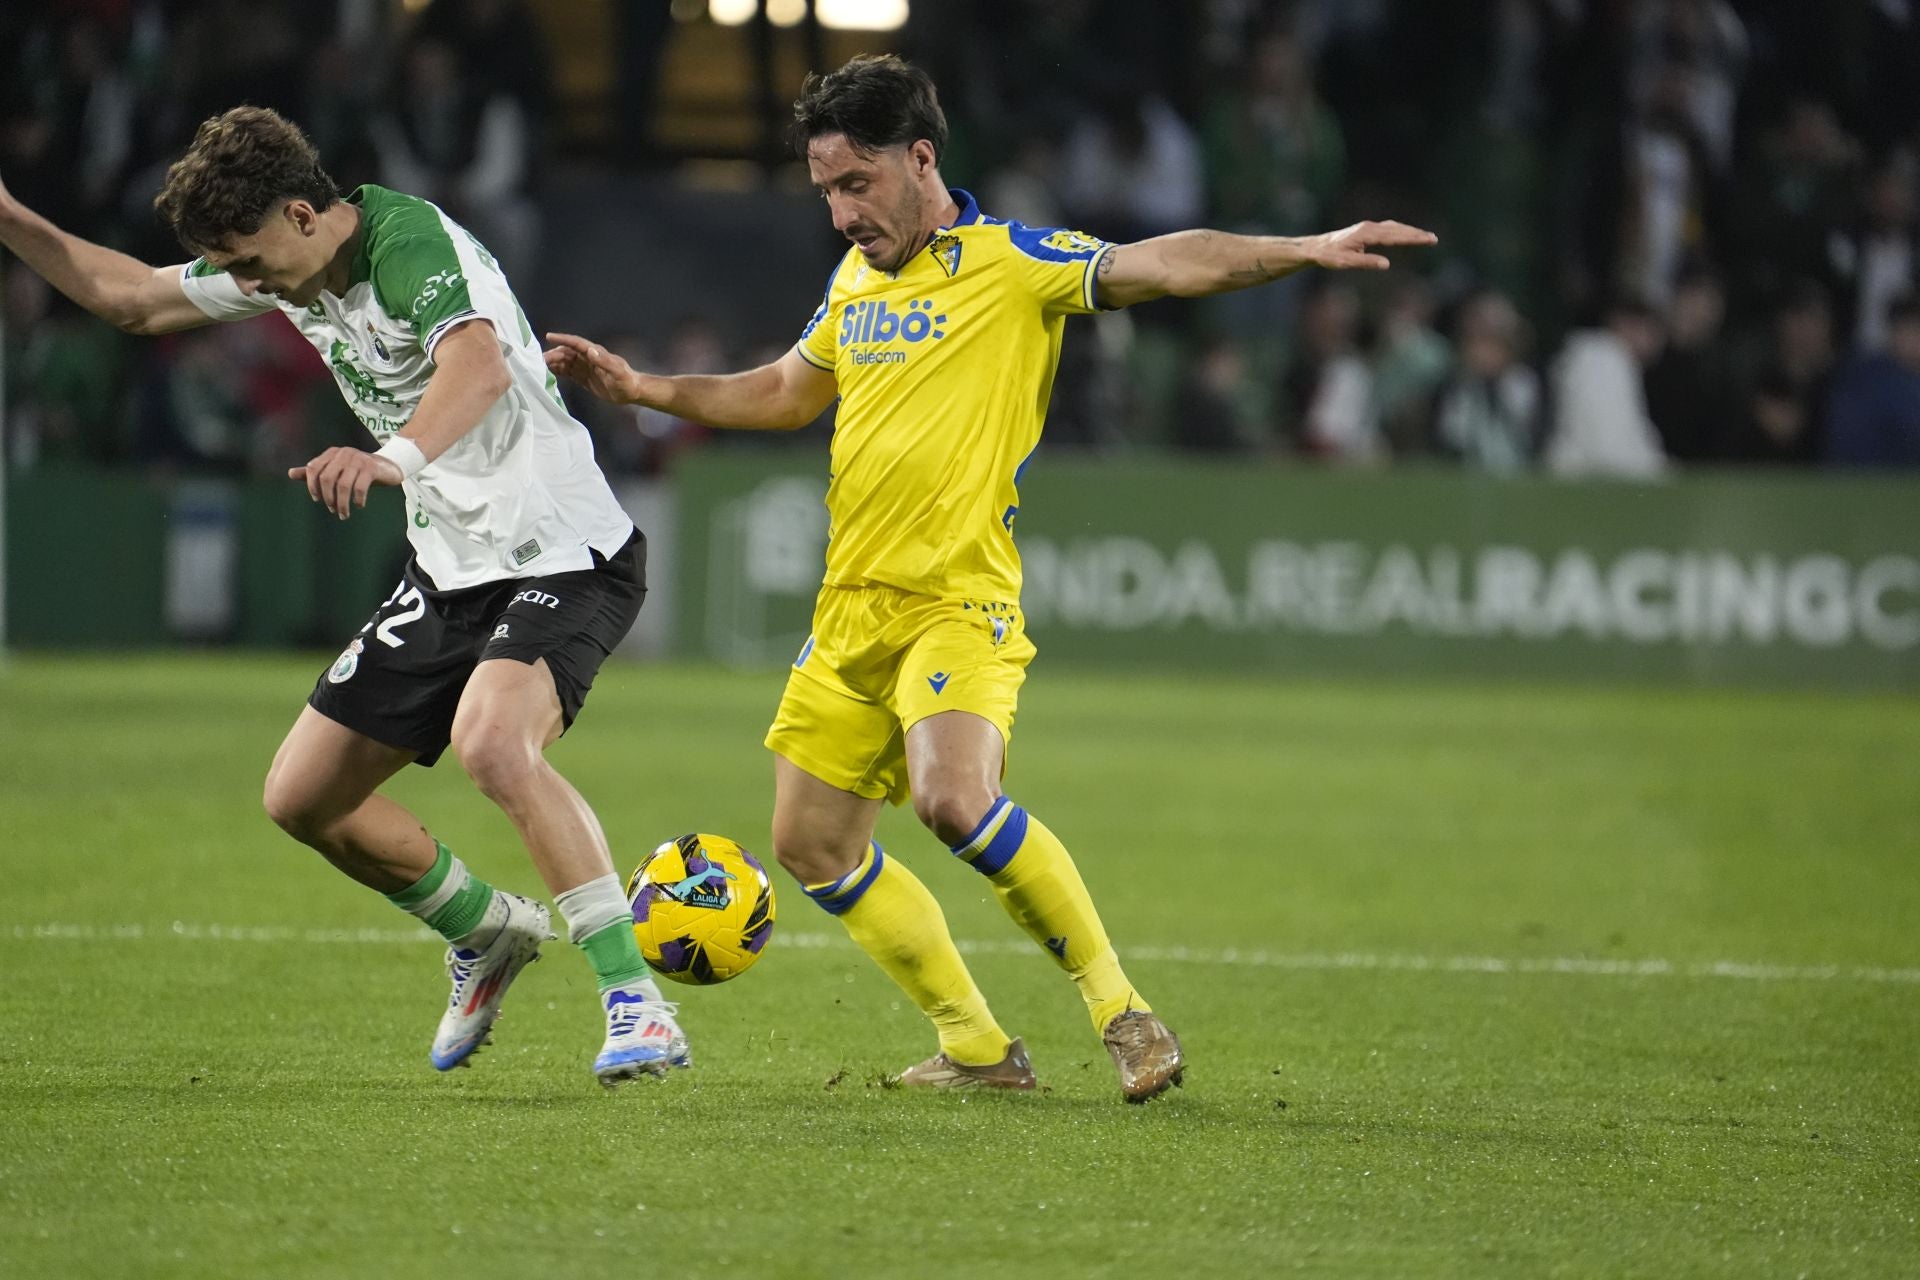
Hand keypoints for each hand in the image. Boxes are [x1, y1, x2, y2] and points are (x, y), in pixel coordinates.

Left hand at [288, 447, 402, 519]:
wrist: (389, 465)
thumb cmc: (359, 470)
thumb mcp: (336, 469)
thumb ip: (315, 472)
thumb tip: (290, 473)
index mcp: (332, 453)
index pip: (313, 468)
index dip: (311, 485)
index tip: (317, 499)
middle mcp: (343, 453)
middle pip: (327, 478)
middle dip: (328, 497)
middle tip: (332, 509)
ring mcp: (358, 459)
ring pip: (343, 485)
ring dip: (342, 503)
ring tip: (343, 514)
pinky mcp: (371, 468)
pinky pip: (360, 487)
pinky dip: (358, 500)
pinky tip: (359, 505)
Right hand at [543, 332, 641, 403]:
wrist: (631, 392)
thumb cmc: (626, 381)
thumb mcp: (617, 371)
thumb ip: (604, 361)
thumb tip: (590, 350)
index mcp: (595, 353)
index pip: (576, 343)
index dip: (563, 339)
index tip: (549, 336)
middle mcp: (588, 358)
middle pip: (567, 352)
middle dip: (554, 354)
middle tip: (540, 360)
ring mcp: (585, 367)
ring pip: (566, 362)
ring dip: (554, 362)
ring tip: (541, 366)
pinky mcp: (584, 378)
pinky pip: (568, 372)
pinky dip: (558, 371)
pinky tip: (549, 373)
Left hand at [1299, 221, 1437, 270]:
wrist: (1315, 247)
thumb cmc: (1329, 256)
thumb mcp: (1345, 263)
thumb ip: (1366, 263)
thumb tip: (1386, 265)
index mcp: (1367, 234)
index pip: (1395, 236)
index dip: (1412, 238)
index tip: (1428, 239)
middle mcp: (1369, 228)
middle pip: (1397, 230)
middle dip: (1416, 234)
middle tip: (1434, 239)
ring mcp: (1368, 228)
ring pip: (1394, 227)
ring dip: (1410, 231)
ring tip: (1425, 237)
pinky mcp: (1366, 230)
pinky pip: (1388, 229)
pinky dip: (1400, 231)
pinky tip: (1405, 234)